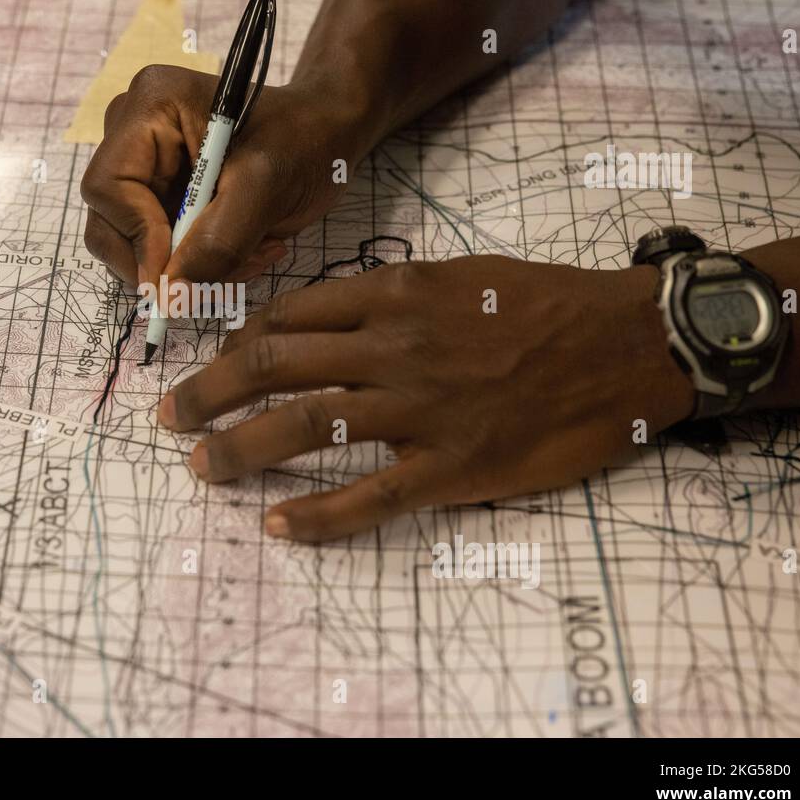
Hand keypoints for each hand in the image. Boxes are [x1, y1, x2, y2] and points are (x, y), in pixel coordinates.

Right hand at [79, 65, 366, 287]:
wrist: (327, 133)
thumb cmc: (305, 140)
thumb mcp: (268, 187)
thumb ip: (218, 240)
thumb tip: (171, 293)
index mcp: (151, 107)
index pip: (109, 188)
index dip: (138, 239)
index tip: (179, 279)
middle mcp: (133, 131)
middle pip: (111, 222)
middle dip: (167, 260)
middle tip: (230, 271)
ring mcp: (142, 165)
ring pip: (132, 245)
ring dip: (189, 267)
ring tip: (250, 253)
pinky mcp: (157, 195)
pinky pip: (156, 250)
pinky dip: (197, 264)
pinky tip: (242, 248)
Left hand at [156, 255, 694, 540]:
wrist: (628, 343)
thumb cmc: (546, 302)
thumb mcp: (461, 273)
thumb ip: (391, 294)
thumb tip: (326, 316)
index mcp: (396, 293)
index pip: (289, 315)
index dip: (238, 341)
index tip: (215, 361)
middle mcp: (394, 347)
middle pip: (275, 366)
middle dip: (210, 391)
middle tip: (172, 416)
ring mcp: (421, 409)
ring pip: (304, 427)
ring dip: (240, 450)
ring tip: (202, 467)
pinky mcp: (453, 467)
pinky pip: (369, 497)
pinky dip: (317, 516)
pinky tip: (279, 526)